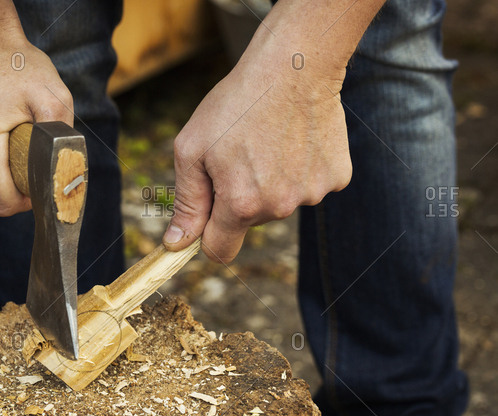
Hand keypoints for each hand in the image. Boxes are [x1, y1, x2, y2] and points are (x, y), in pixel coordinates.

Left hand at [163, 45, 351, 262]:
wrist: (293, 66)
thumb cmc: (235, 104)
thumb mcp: (192, 149)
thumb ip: (186, 201)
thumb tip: (177, 244)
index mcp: (241, 204)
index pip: (219, 250)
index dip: (207, 237)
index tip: (207, 217)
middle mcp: (280, 207)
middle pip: (249, 222)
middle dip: (238, 198)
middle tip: (240, 154)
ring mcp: (312, 194)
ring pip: (280, 204)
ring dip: (270, 183)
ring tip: (268, 142)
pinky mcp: (336, 179)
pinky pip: (308, 187)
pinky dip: (300, 170)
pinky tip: (295, 140)